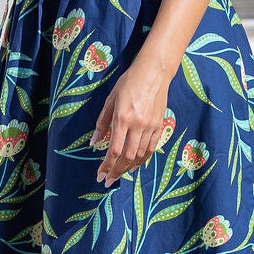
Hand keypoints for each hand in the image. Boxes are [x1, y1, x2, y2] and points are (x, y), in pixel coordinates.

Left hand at [91, 60, 170, 186]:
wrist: (154, 73)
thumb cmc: (129, 83)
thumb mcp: (110, 100)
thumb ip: (102, 122)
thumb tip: (94, 142)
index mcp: (123, 118)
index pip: (114, 149)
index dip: (106, 165)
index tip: (100, 175)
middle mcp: (138, 125)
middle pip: (127, 157)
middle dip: (117, 172)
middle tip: (108, 181)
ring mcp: (150, 126)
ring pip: (141, 155)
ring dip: (129, 168)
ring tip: (120, 173)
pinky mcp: (159, 125)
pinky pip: (151, 148)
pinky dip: (142, 159)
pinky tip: (135, 164)